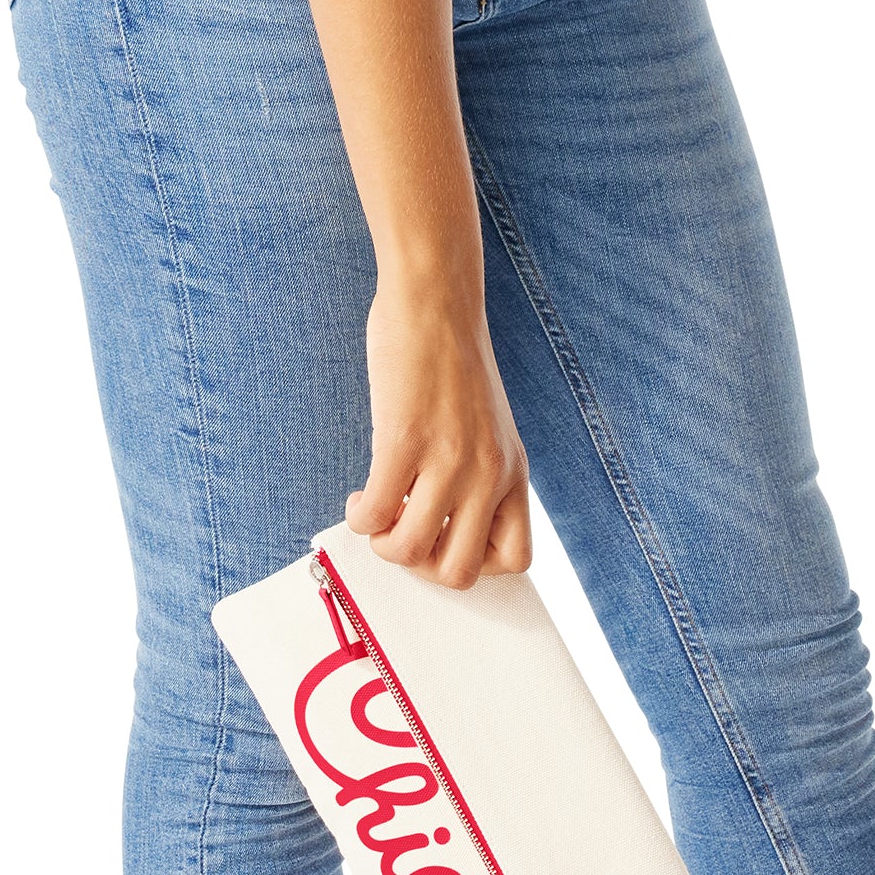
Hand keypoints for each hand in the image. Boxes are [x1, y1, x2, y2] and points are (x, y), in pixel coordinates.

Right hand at [348, 277, 532, 589]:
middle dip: (421, 565)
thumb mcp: (488, 427)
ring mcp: (448, 459)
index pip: (515, 559)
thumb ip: (479, 474)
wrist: (437, 302)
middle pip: (459, 572)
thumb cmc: (454, 363)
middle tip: (402, 530)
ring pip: (411, 551)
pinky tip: (359, 495)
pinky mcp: (404, 440)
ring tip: (376, 510)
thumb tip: (439, 526)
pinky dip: (359, 517)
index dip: (474, 562)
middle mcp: (488, 473)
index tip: (444, 536)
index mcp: (513, 472)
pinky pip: (374, 515)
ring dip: (382, 542)